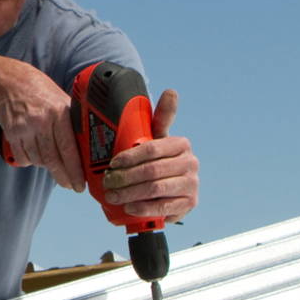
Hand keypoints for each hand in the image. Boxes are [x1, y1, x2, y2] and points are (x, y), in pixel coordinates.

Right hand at [0, 62, 83, 191]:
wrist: (10, 83)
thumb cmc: (40, 91)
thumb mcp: (62, 100)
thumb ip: (72, 121)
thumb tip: (86, 146)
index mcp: (59, 113)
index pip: (69, 148)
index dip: (75, 169)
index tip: (80, 183)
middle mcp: (41, 121)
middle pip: (53, 159)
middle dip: (63, 176)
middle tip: (70, 186)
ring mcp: (25, 128)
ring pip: (38, 160)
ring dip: (46, 165)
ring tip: (50, 160)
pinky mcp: (12, 134)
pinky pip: (23, 158)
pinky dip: (30, 161)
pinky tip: (33, 152)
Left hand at [103, 89, 199, 222]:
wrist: (171, 188)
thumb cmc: (157, 160)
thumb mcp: (156, 139)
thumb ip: (160, 118)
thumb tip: (171, 91)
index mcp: (181, 144)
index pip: (152, 148)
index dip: (129, 156)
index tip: (112, 163)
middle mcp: (191, 163)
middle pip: (152, 170)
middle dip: (125, 177)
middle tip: (107, 182)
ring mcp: (192, 185)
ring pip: (155, 189)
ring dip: (130, 193)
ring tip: (112, 196)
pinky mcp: (189, 204)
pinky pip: (164, 208)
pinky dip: (144, 208)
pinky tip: (129, 208)